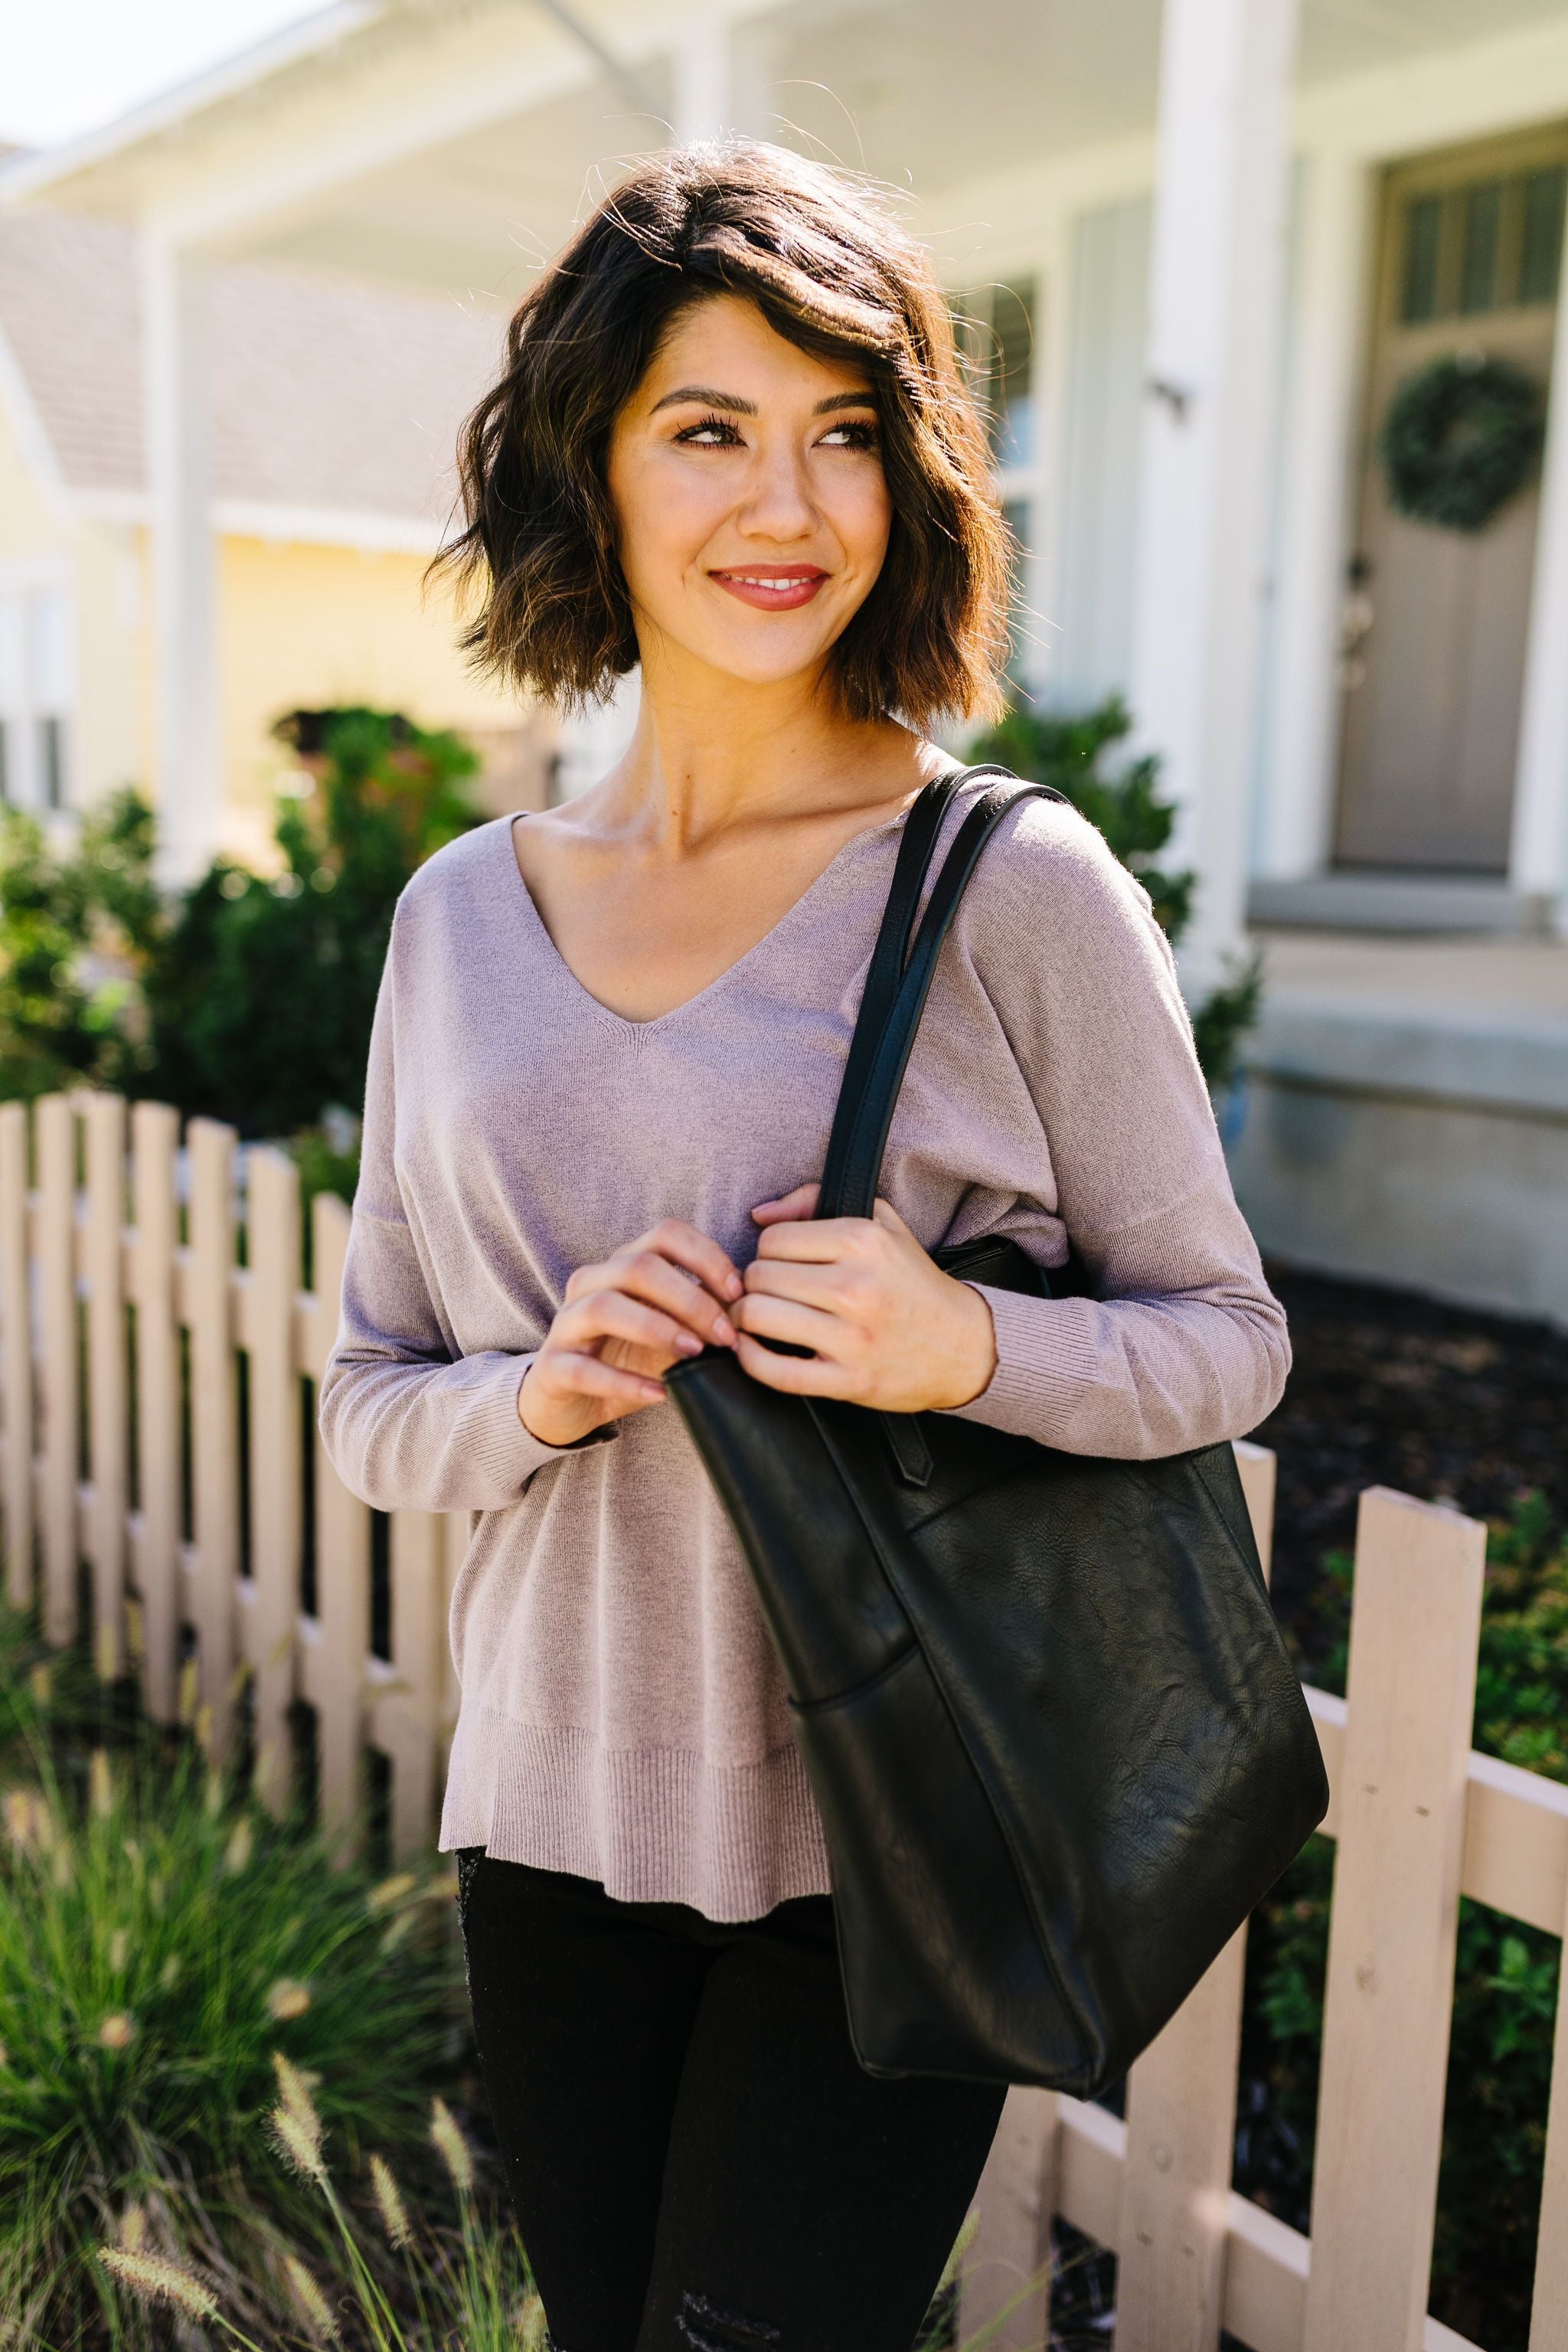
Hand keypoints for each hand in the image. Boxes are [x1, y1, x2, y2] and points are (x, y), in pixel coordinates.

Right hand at [519, 1219, 741, 1447]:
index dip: (705, 1257)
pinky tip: (659, 1394)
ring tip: (693, 1354)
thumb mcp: (672, 1332)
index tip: (738, 1292)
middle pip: (638, 1268)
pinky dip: (624, 1382)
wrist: (571, 1404)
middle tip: (725, 1336)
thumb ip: (703, 1314)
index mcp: (622, 1265)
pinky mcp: (551, 1368)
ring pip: (604, 1307)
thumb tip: (753, 1308)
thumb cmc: (630, 1359)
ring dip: (657, 1329)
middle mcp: (591, 1284)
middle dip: (690, 1300)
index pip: (666, 1234)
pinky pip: (583, 1369)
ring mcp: (566, 1324)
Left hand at [736, 1183, 996, 1411]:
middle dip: (755, 1284)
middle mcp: (857, 1286)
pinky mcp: (849, 1381)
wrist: (964, 1346)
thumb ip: (816, 1201)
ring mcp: (852, 1337)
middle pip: (759, 1276)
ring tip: (759, 1318)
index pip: (773, 1239)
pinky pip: (775, 1371)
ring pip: (758, 1316)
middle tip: (770, 1293)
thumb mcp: (881, 1224)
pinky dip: (752, 1359)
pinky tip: (754, 1349)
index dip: (768, 1252)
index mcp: (864, 1241)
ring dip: (747, 1318)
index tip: (781, 1265)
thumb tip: (760, 1214)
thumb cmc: (913, 1282)